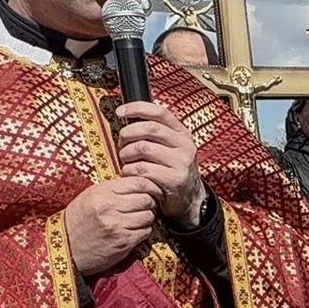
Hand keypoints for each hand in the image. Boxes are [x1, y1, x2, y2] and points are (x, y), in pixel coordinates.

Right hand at [64, 176, 162, 276]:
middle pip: (146, 199)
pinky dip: (144, 230)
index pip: (138, 182)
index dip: (150, 186)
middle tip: (146, 206)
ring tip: (139, 219)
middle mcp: (109, 207)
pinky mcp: (123, 242)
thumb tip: (137, 181)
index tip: (152, 190)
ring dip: (147, 217)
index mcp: (101, 192)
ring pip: (148, 215)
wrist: (66, 249)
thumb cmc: (78, 221)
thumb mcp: (89, 197)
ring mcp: (117, 225)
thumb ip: (112, 188)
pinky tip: (135, 230)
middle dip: (150, 202)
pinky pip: (146, 231)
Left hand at [115, 101, 204, 226]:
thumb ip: (155, 134)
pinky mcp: (175, 179)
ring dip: (127, 155)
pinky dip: (130, 171)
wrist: (189, 199)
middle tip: (121, 144)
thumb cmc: (171, 171)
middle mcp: (185, 145)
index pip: (160, 112)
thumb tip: (129, 115)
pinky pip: (143, 169)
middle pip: (149, 128)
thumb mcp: (170, 149)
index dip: (137, 108)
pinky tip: (130, 174)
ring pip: (143, 148)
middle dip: (128, 134)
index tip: (119, 111)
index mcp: (182, 133)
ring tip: (126, 161)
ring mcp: (181, 162)